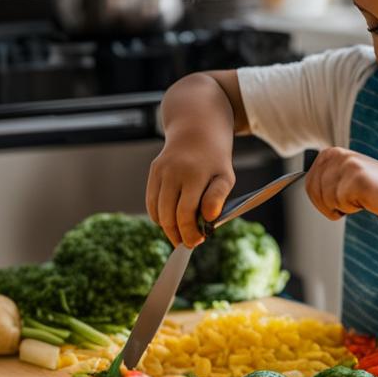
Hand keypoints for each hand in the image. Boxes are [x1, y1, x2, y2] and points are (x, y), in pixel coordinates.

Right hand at [145, 134, 233, 248]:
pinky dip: (159, 217)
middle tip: (188, 244)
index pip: (185, 214)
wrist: (197, 132)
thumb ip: (217, 198)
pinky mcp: (153, 172)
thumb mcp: (226, 177)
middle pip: (168, 216)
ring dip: (167, 229)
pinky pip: (151, 202)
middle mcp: (173, 172)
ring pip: (157, 212)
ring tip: (180, 235)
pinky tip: (171, 222)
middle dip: (178, 235)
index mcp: (194, 174)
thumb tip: (208, 219)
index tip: (197, 242)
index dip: (190, 233)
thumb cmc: (215, 161)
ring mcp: (161, 171)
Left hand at [305, 147, 377, 223]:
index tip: (341, 200)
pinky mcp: (357, 177)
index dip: (322, 201)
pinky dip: (354, 208)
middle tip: (354, 200)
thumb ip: (324, 180)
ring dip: (344, 206)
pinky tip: (369, 198)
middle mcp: (337, 154)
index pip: (308, 185)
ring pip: (327, 199)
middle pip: (314, 193)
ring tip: (364, 196)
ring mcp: (348, 164)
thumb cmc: (377, 192)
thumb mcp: (344, 180)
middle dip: (331, 205)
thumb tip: (282, 186)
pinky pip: (341, 204)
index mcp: (331, 153)